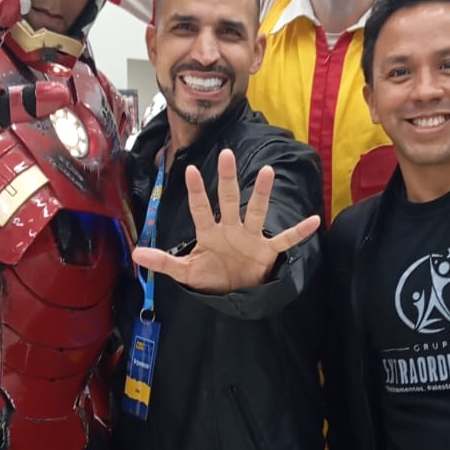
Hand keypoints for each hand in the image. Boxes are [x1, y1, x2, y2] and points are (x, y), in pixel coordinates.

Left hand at [132, 149, 319, 292]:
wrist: (234, 294)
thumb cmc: (211, 278)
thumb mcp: (186, 272)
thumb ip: (163, 262)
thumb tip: (136, 255)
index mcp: (209, 232)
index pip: (200, 209)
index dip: (197, 192)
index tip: (191, 170)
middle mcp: (230, 229)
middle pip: (229, 200)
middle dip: (228, 179)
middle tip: (226, 155)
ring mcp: (250, 237)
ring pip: (256, 211)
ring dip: (262, 194)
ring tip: (269, 172)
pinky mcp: (267, 251)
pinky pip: (284, 239)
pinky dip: (298, 232)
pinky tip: (313, 220)